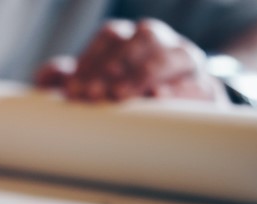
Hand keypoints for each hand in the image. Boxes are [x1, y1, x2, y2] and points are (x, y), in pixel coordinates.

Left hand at [35, 18, 228, 104]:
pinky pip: (198, 83)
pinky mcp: (207, 86)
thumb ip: (67, 79)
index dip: (91, 59)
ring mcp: (187, 61)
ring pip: (173, 55)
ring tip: (120, 95)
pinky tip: (159, 99)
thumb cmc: (123, 96)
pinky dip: (179, 90)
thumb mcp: (92, 86)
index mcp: (130, 37)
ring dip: (144, 73)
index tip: (73, 89)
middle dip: (115, 65)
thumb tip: (49, 75)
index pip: (110, 36)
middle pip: (142, 39)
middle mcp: (161, 42)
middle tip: (93, 94)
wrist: (175, 114)